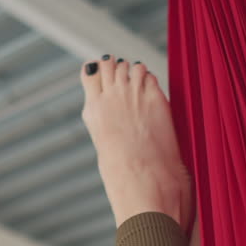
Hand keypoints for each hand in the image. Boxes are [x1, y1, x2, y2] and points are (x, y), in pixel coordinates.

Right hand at [80, 56, 192, 232]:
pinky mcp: (155, 97)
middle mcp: (110, 97)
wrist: (145, 181)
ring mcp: (133, 94)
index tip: (107, 74)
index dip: (101, 70)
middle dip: (118, 68)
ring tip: (141, 87)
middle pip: (111, 63)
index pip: (91, 71)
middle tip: (127, 81)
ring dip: (136, 73)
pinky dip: (151, 81)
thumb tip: (109, 112)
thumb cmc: (124, 173)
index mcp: (93, 110)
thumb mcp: (103, 144)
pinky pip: (150, 75)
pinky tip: (153, 94)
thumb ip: (105, 120)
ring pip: (131, 66)